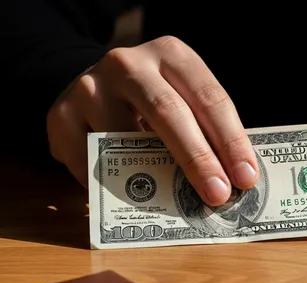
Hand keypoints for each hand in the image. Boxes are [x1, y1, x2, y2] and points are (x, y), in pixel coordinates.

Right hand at [46, 36, 258, 205]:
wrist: (93, 85)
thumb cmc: (154, 100)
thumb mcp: (184, 99)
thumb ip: (206, 130)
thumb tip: (235, 180)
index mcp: (171, 55)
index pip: (209, 98)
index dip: (231, 140)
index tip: (246, 177)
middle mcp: (129, 64)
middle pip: (169, 113)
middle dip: (198, 159)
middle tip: (219, 195)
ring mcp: (90, 87)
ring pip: (125, 141)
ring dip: (155, 179)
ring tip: (179, 204)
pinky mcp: (60, 115)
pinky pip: (91, 162)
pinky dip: (115, 186)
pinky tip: (134, 200)